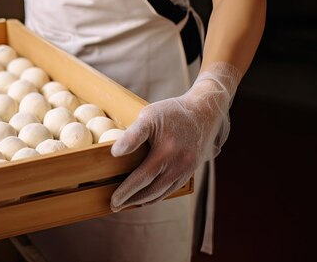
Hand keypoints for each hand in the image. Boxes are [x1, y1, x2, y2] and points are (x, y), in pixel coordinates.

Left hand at [110, 62, 241, 210]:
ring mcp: (187, 169)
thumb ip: (132, 135)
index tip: (112, 200)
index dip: (126, 191)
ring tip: (127, 204)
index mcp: (167, 152)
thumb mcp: (149, 116)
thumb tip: (115, 153)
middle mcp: (179, 164)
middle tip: (114, 205)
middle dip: (131, 200)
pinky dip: (158, 195)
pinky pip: (172, 188)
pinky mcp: (191, 170)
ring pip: (162, 192)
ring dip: (144, 201)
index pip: (142, 178)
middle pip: (151, 190)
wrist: (204, 111)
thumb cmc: (172, 112)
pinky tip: (147, 196)